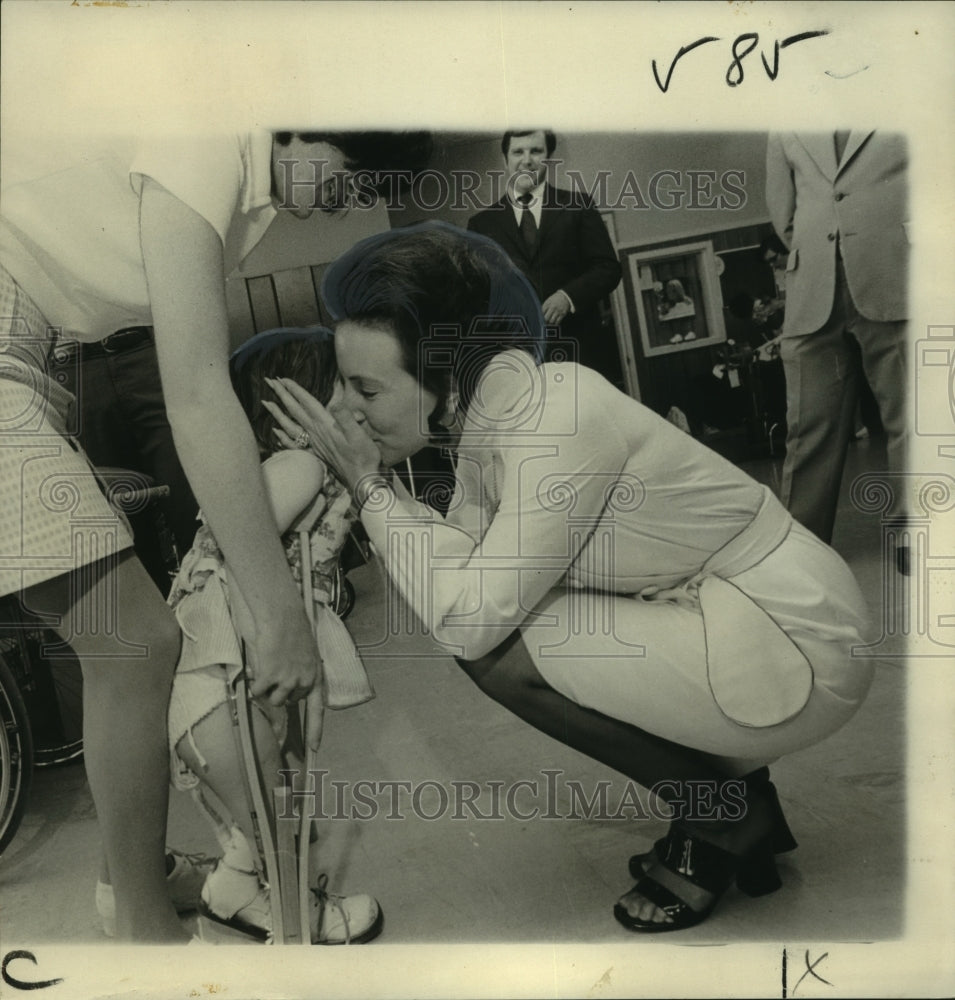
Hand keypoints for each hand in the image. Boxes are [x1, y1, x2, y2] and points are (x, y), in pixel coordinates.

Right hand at [247, 607, 323, 735]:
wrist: (282, 616)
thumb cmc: (292, 631)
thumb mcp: (305, 655)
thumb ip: (302, 674)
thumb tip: (292, 694)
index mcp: (316, 676)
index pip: (317, 710)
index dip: (315, 730)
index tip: (314, 748)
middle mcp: (304, 681)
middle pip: (288, 702)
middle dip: (280, 691)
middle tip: (276, 671)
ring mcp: (288, 680)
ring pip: (272, 699)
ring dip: (267, 687)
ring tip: (269, 664)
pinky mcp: (271, 675)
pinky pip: (258, 691)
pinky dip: (255, 683)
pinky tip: (260, 666)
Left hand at [262, 377, 380, 492]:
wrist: (361, 480)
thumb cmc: (364, 457)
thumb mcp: (359, 435)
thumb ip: (346, 418)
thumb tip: (335, 404)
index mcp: (326, 425)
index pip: (307, 403)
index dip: (295, 390)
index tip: (283, 378)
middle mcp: (316, 433)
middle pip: (295, 410)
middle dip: (282, 394)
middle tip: (270, 382)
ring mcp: (314, 443)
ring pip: (290, 424)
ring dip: (277, 412)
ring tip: (265, 402)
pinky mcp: (315, 452)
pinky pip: (293, 443)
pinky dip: (282, 436)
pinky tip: (276, 432)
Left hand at [541, 291, 570, 324]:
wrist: (566, 296)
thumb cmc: (556, 298)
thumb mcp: (549, 300)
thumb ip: (545, 307)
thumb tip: (541, 314)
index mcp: (547, 304)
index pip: (541, 312)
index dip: (540, 316)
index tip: (540, 318)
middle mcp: (552, 308)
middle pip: (546, 318)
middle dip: (544, 321)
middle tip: (544, 323)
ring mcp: (557, 311)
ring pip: (551, 321)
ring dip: (549, 323)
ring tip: (549, 324)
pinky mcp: (562, 314)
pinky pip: (558, 321)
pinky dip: (555, 324)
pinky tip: (554, 323)